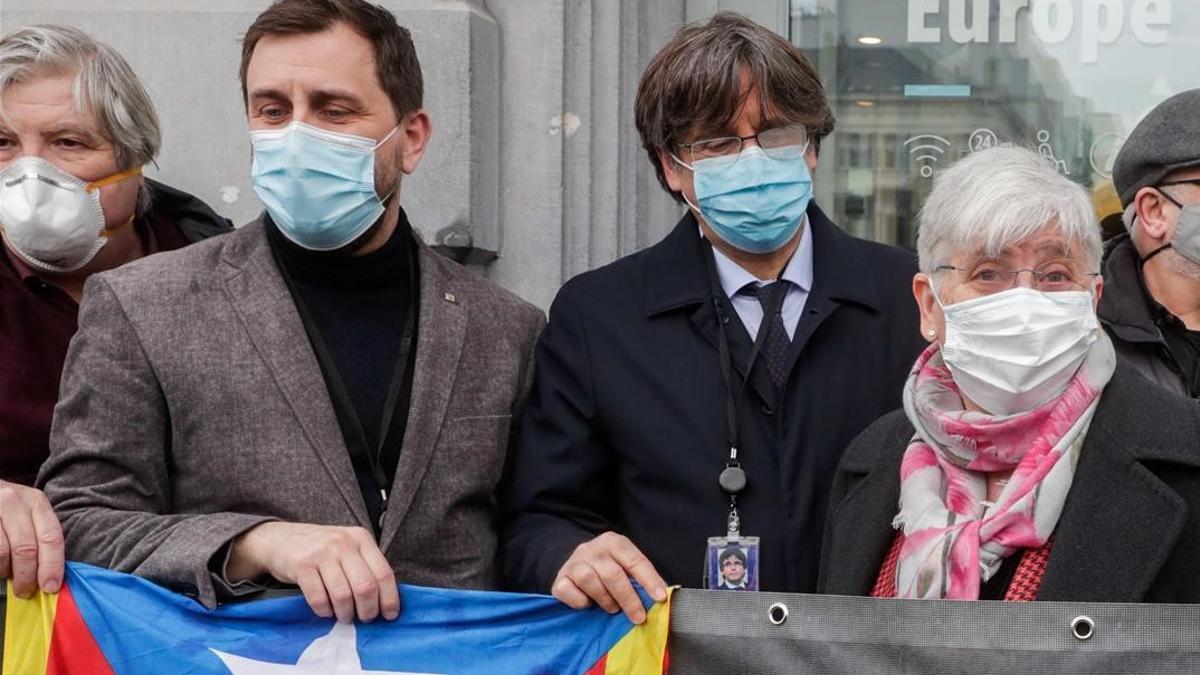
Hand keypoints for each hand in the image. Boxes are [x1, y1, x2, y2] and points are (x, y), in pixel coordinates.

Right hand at [0, 480, 64, 597]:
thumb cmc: (6, 508)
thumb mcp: (27, 512)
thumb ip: (39, 536)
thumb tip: (50, 575)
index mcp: (36, 502)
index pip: (51, 537)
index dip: (52, 565)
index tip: (51, 586)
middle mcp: (14, 501)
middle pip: (26, 549)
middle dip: (27, 576)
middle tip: (25, 591)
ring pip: (3, 553)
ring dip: (6, 571)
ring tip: (6, 573)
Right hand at [227, 522, 398, 622]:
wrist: (280, 539)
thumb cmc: (320, 549)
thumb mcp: (347, 547)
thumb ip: (365, 566)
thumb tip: (386, 600)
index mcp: (361, 538)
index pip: (384, 573)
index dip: (389, 598)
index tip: (389, 615)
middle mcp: (343, 542)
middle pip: (366, 587)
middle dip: (368, 610)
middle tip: (364, 618)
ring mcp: (321, 553)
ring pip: (343, 595)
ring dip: (346, 614)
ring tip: (344, 616)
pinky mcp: (301, 565)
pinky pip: (319, 598)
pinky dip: (324, 611)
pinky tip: (325, 611)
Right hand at [552, 532, 666, 623]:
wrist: (574, 565)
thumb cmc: (607, 569)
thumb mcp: (624, 566)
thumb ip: (640, 579)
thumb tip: (662, 598)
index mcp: (614, 542)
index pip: (634, 560)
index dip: (649, 580)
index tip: (660, 598)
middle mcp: (592, 548)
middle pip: (612, 573)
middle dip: (628, 598)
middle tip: (638, 617)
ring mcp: (573, 562)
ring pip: (588, 579)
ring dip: (605, 599)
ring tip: (612, 609)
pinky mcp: (560, 578)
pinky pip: (568, 590)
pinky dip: (580, 601)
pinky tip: (588, 604)